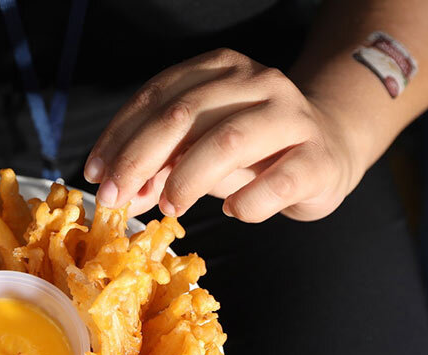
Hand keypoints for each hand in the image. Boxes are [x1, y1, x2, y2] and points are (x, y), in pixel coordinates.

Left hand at [84, 48, 363, 221]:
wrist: (331, 147)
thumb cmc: (255, 150)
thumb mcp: (201, 149)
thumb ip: (162, 163)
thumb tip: (123, 193)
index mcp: (220, 69)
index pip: (157, 96)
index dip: (120, 136)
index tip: (95, 173)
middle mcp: (257, 82)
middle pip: (184, 114)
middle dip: (140, 159)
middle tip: (116, 197)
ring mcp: (291, 117)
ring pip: (228, 140)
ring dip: (187, 178)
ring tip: (169, 207)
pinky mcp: (318, 158)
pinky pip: (277, 181)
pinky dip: (247, 202)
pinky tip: (232, 212)